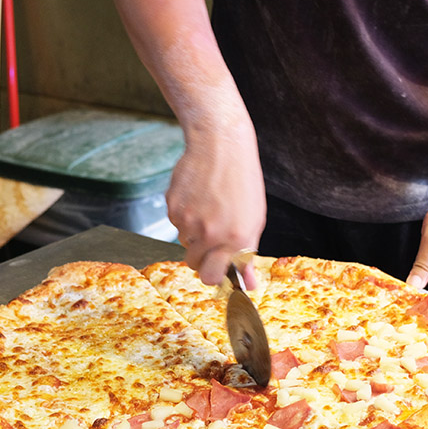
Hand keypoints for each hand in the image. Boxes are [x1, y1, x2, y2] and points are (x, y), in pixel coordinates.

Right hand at [167, 108, 265, 287]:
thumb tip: (248, 283)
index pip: (212, 277)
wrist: (221, 145)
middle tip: (211, 241)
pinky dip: (185, 216)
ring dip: (194, 234)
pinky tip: (198, 198)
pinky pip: (176, 224)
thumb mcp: (254, 220)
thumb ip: (248, 254)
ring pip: (184, 243)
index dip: (213, 275)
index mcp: (235, 239)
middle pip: (194, 265)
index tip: (217, 269)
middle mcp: (211, 233)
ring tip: (209, 209)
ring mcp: (189, 220)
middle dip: (201, 259)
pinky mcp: (173, 207)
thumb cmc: (242, 181)